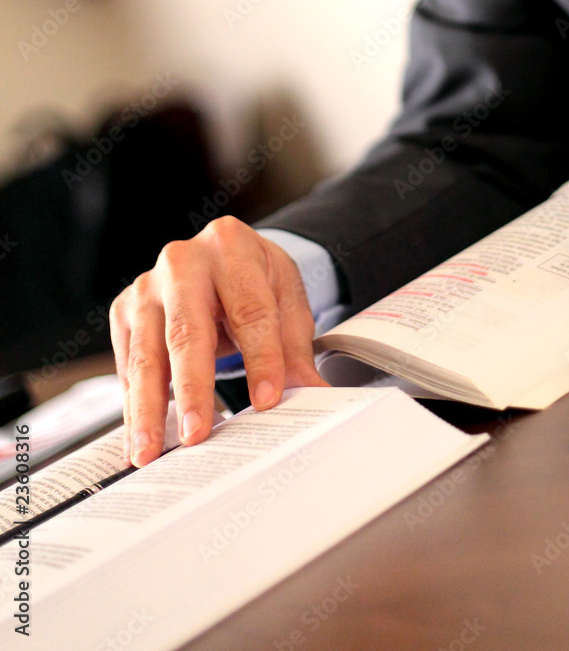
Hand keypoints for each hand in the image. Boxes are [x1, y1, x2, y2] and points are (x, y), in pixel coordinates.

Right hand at [110, 216, 326, 466]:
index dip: (262, 358)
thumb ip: (296, 347)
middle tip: (197, 436)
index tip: (267, 401)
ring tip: (152, 452)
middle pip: (187, 333)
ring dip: (148, 410)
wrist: (221, 257)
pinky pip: (128, 366)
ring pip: (146, 355)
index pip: (250, 310)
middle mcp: (182, 262)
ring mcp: (146, 287)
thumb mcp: (286, 299)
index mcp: (231, 246)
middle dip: (193, 389)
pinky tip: (141, 438)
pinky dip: (134, 407)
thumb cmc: (255, 280)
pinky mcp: (124, 312)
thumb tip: (314, 393)